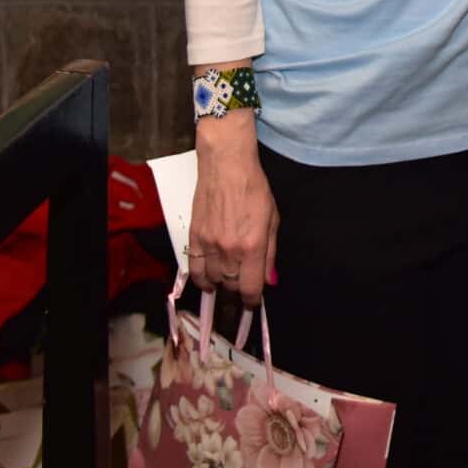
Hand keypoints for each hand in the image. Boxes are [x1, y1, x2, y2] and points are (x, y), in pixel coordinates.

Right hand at [188, 110, 275, 305]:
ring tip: (228, 276)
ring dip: (221, 283)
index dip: (253, 301)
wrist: (226, 166)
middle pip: (231, 287)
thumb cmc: (254, 188)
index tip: (254, 301)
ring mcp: (209, 245)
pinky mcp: (194, 238)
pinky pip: (194, 270)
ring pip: (213, 281)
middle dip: (239, 290)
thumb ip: (270, 253)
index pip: (251, 289)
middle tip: (243, 284)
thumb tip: (269, 281)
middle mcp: (229, 251)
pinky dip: (201, 279)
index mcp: (252, 247)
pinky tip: (208, 278)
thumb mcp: (273, 220)